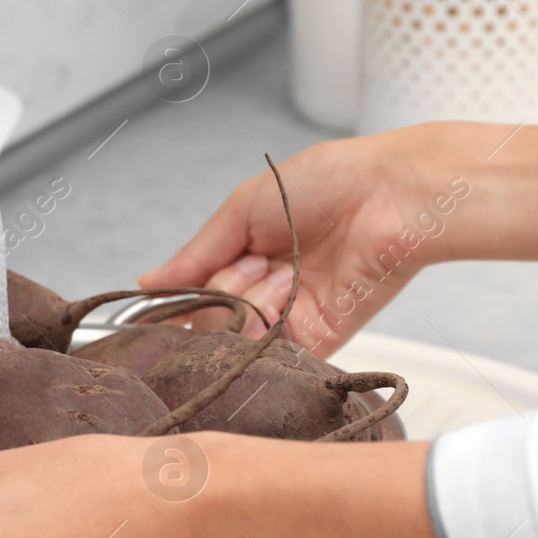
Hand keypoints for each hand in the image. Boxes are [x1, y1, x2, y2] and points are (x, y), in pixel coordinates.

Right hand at [139, 128, 450, 355]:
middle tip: (254, 261)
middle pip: (208, 321)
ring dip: (248, 302)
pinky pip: (272, 355)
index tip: (167, 298)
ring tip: (279, 271)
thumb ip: (195, 255)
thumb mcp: (242, 209)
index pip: (194, 294)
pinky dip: (267, 326)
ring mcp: (289, 319)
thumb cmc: (327, 182)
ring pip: (235, 338)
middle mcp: (264, 292)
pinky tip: (285, 292)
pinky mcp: (318, 341)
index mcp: (244, 257)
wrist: (390, 195)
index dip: (179, 298)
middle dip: (222, 290)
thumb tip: (147, 284)